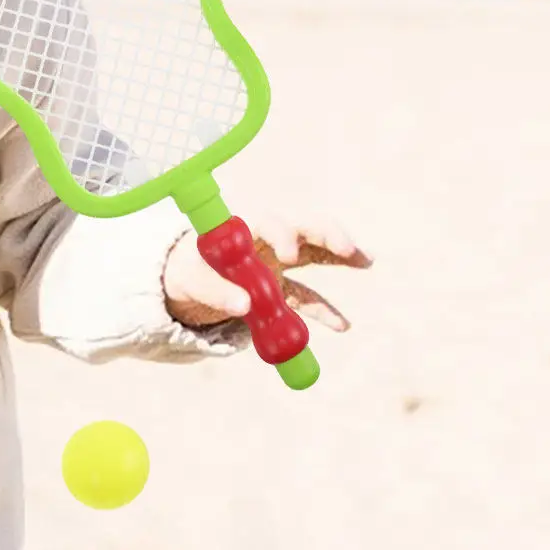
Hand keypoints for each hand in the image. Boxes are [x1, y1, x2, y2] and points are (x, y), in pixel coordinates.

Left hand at [164, 214, 372, 331]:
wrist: (182, 283)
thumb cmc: (185, 272)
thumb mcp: (192, 281)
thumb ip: (215, 291)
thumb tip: (244, 305)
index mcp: (241, 231)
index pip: (268, 223)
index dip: (282, 235)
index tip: (290, 256)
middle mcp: (263, 242)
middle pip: (302, 229)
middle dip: (326, 235)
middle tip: (348, 249)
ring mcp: (276, 263)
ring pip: (314, 253)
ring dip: (339, 255)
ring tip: (366, 260)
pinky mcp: (279, 289)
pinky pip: (306, 297)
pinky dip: (323, 310)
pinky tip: (341, 325)